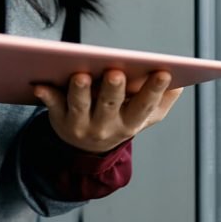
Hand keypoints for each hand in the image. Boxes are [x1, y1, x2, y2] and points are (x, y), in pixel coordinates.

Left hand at [34, 70, 182, 153]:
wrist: (86, 149)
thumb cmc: (120, 119)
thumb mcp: (144, 117)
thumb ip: (162, 101)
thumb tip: (181, 83)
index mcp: (130, 121)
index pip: (145, 107)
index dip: (155, 91)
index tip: (163, 72)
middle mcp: (106, 126)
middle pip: (110, 106)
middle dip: (113, 90)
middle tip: (116, 72)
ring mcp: (81, 124)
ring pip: (80, 107)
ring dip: (80, 92)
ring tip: (80, 76)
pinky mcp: (59, 118)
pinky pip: (52, 106)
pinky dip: (46, 96)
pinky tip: (39, 85)